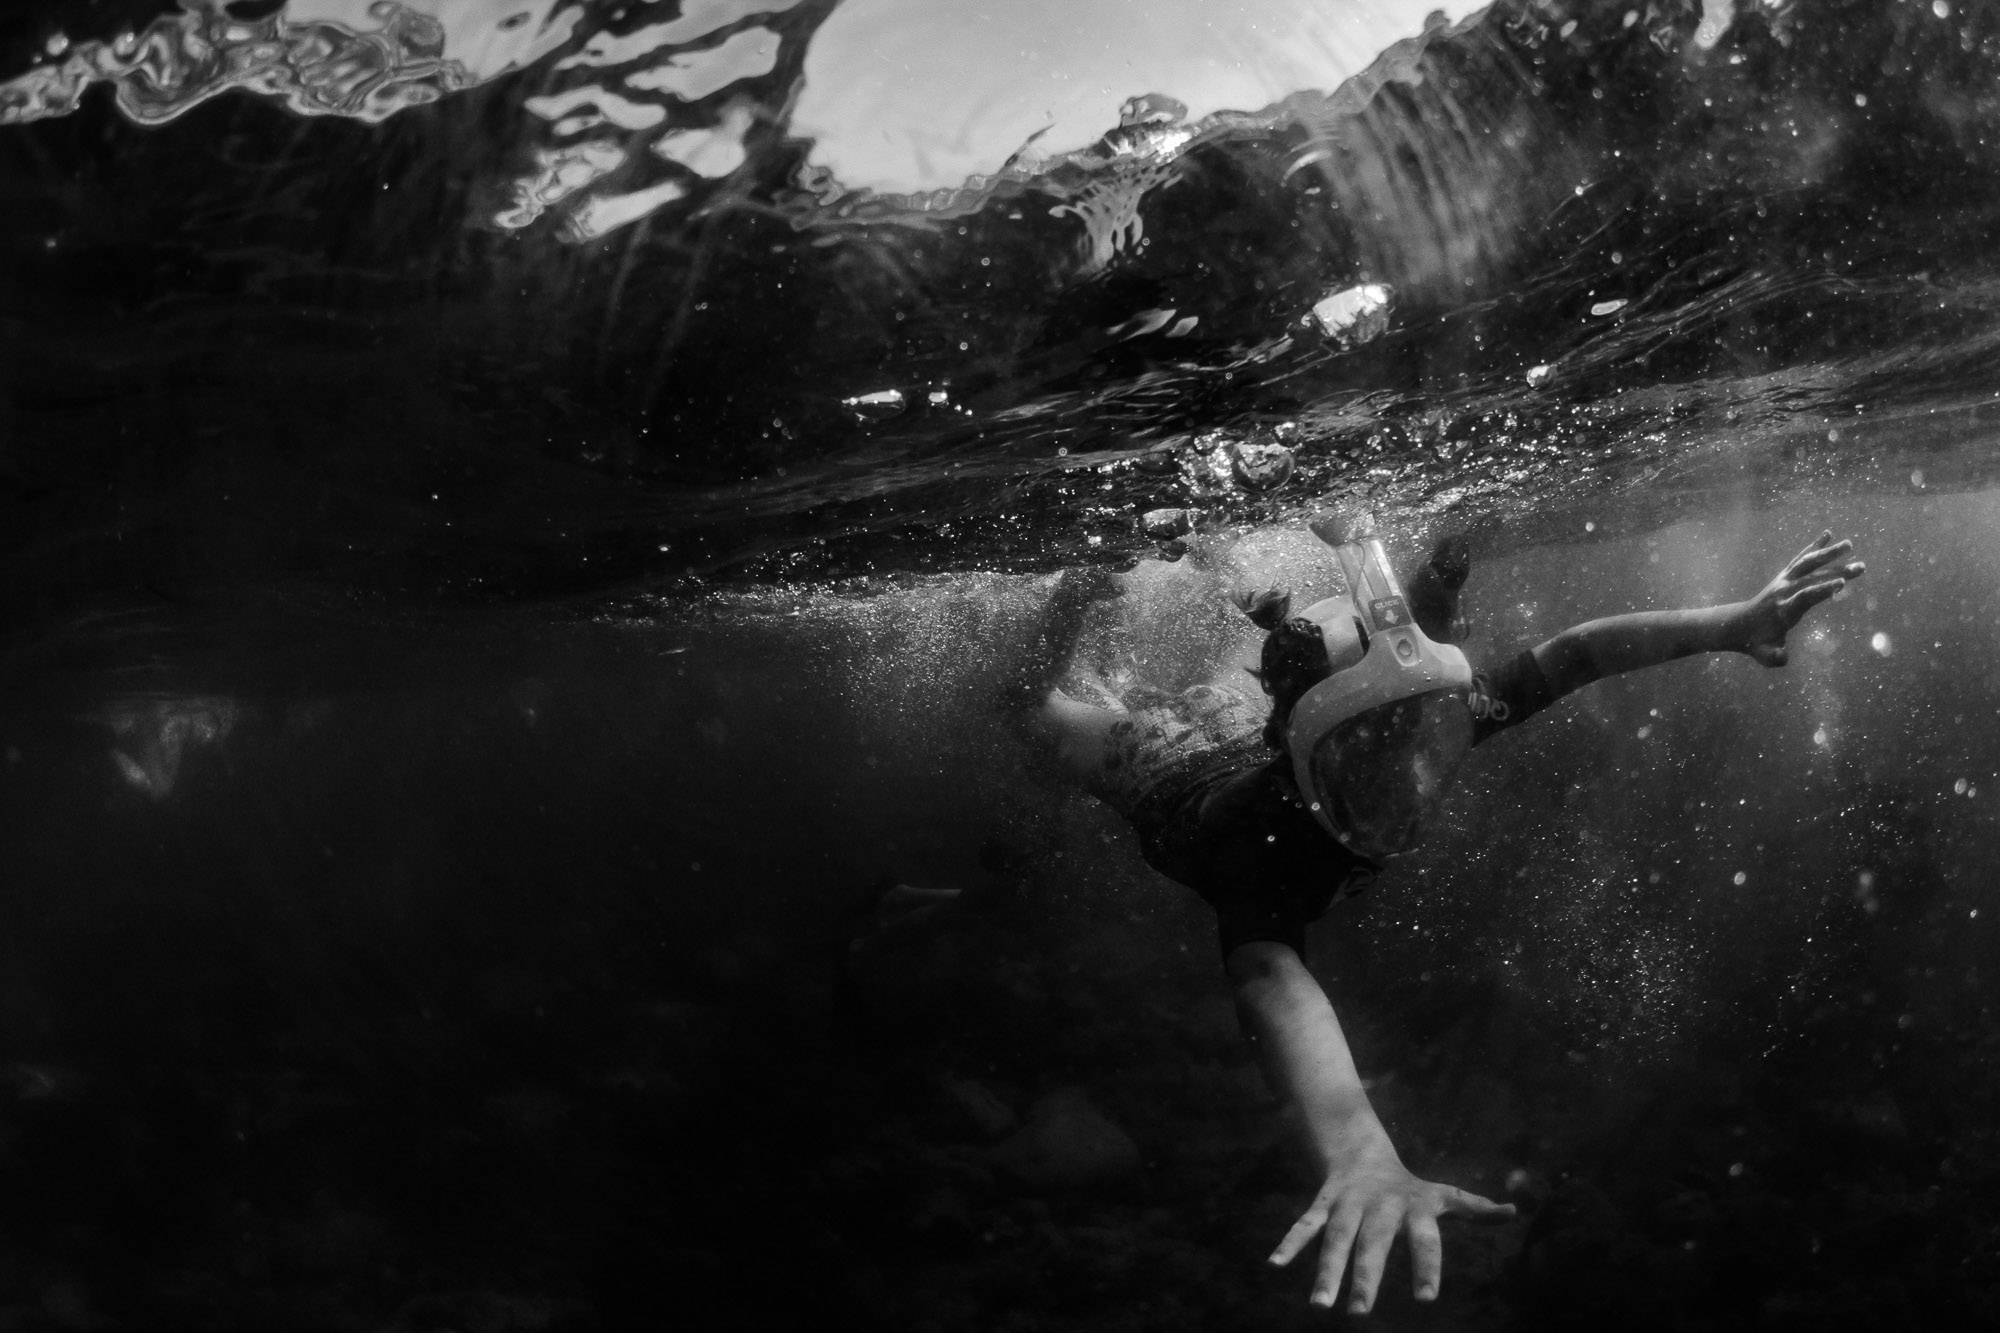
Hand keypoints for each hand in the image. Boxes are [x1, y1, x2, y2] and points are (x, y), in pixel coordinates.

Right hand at [1268, 1140, 1514, 1313]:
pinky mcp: (1323, 1203)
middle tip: (1360, 1314)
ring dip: (1325, 1271)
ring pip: (1335, 1239)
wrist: (1362, 1146)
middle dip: (1364, 1277)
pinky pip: (1304, 1224)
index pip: (1424, 1240)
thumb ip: (1475, 1209)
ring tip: (1320, 1306)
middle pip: (1372, 1244)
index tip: (1427, 1299)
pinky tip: (1274, 1266)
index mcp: (1414, 1207)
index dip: (1426, 1267)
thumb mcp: (1442, 1195)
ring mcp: (1348, 1204)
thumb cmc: (1410, 1189)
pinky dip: (1290, 1243)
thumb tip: (1514, 1213)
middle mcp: (1379, 1205)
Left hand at [1733, 529, 1865, 666]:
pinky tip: (1828, 534)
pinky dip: (1813, 546)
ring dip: (1828, 553)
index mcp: (1783, 610)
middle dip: (1835, 571)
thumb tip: (1783, 658)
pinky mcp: (1784, 576)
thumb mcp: (1764, 655)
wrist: (1738, 625)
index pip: (1804, 597)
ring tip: (1850, 544)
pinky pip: (1800, 559)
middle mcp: (1783, 591)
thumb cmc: (1756, 643)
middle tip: (1861, 567)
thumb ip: (1774, 657)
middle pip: (1810, 577)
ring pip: (1806, 563)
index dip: (1822, 590)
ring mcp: (1782, 581)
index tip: (1842, 583)